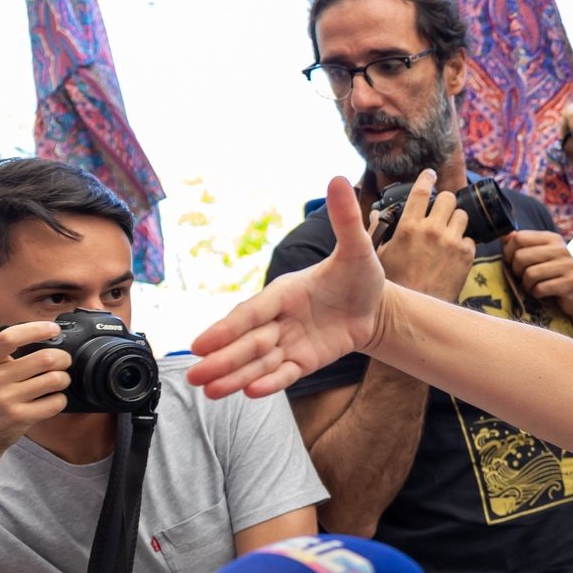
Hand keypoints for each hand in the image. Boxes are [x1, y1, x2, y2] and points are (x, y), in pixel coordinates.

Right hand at [0, 321, 77, 467]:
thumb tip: (34, 339)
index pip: (9, 338)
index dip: (36, 329)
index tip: (53, 328)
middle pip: (44, 359)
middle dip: (63, 358)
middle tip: (64, 361)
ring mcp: (6, 400)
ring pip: (55, 380)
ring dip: (64, 379)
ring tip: (59, 381)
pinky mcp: (19, 418)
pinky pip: (55, 403)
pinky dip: (60, 400)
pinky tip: (52, 400)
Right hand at [191, 174, 393, 398]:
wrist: (377, 305)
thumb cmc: (360, 275)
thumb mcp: (357, 249)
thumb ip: (345, 220)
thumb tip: (338, 179)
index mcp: (284, 292)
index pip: (252, 312)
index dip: (227, 328)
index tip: (201, 344)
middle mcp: (280, 318)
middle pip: (248, 341)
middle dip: (223, 359)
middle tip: (195, 377)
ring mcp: (290, 341)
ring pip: (259, 361)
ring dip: (235, 375)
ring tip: (210, 392)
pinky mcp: (304, 360)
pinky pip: (284, 373)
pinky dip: (270, 382)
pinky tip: (250, 393)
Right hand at [376, 182, 473, 302]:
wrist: (414, 312)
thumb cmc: (394, 283)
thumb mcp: (379, 254)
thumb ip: (379, 230)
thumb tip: (375, 214)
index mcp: (409, 227)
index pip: (421, 191)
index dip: (426, 179)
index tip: (429, 175)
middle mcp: (433, 230)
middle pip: (449, 198)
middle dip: (445, 201)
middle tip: (440, 209)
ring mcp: (452, 242)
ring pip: (462, 215)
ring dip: (455, 220)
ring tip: (447, 231)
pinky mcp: (466, 256)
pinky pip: (470, 238)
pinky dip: (463, 242)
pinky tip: (453, 251)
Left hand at [507, 230, 572, 335]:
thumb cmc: (553, 273)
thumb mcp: (540, 254)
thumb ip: (523, 243)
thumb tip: (503, 235)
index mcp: (551, 238)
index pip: (519, 238)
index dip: (508, 252)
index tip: (512, 261)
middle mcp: (560, 249)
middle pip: (521, 257)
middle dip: (516, 271)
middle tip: (523, 276)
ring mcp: (567, 265)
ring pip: (529, 274)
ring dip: (526, 285)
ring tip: (532, 286)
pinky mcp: (570, 282)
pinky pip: (540, 289)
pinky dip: (536, 294)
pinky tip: (541, 293)